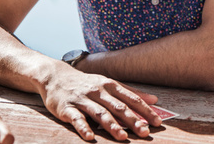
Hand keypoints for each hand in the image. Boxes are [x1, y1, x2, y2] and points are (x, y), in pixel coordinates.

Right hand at [38, 64, 161, 141]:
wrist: (55, 76)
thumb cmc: (86, 83)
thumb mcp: (108, 83)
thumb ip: (131, 92)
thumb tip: (154, 99)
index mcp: (110, 85)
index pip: (132, 99)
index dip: (145, 111)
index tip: (157, 122)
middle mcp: (98, 91)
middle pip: (118, 107)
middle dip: (133, 120)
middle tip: (145, 132)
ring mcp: (83, 99)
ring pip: (100, 113)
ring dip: (112, 125)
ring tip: (123, 137)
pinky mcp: (67, 108)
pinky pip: (77, 118)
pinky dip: (83, 127)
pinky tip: (90, 137)